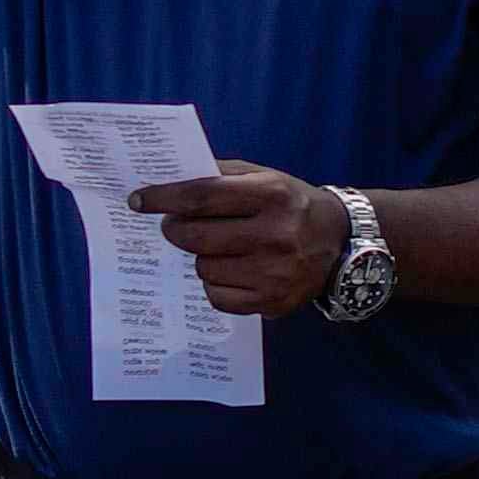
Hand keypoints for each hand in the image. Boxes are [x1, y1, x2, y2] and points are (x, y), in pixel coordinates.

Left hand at [128, 163, 355, 317]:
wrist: (340, 243)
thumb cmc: (291, 205)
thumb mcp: (265, 178)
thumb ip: (220, 176)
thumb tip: (168, 181)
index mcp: (272, 195)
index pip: (202, 195)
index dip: (164, 198)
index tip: (139, 200)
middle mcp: (276, 234)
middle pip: (196, 236)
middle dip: (175, 230)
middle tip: (174, 226)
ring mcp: (275, 272)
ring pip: (203, 268)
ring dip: (200, 258)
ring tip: (218, 249)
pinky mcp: (273, 302)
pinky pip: (217, 297)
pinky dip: (215, 285)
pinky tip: (231, 272)